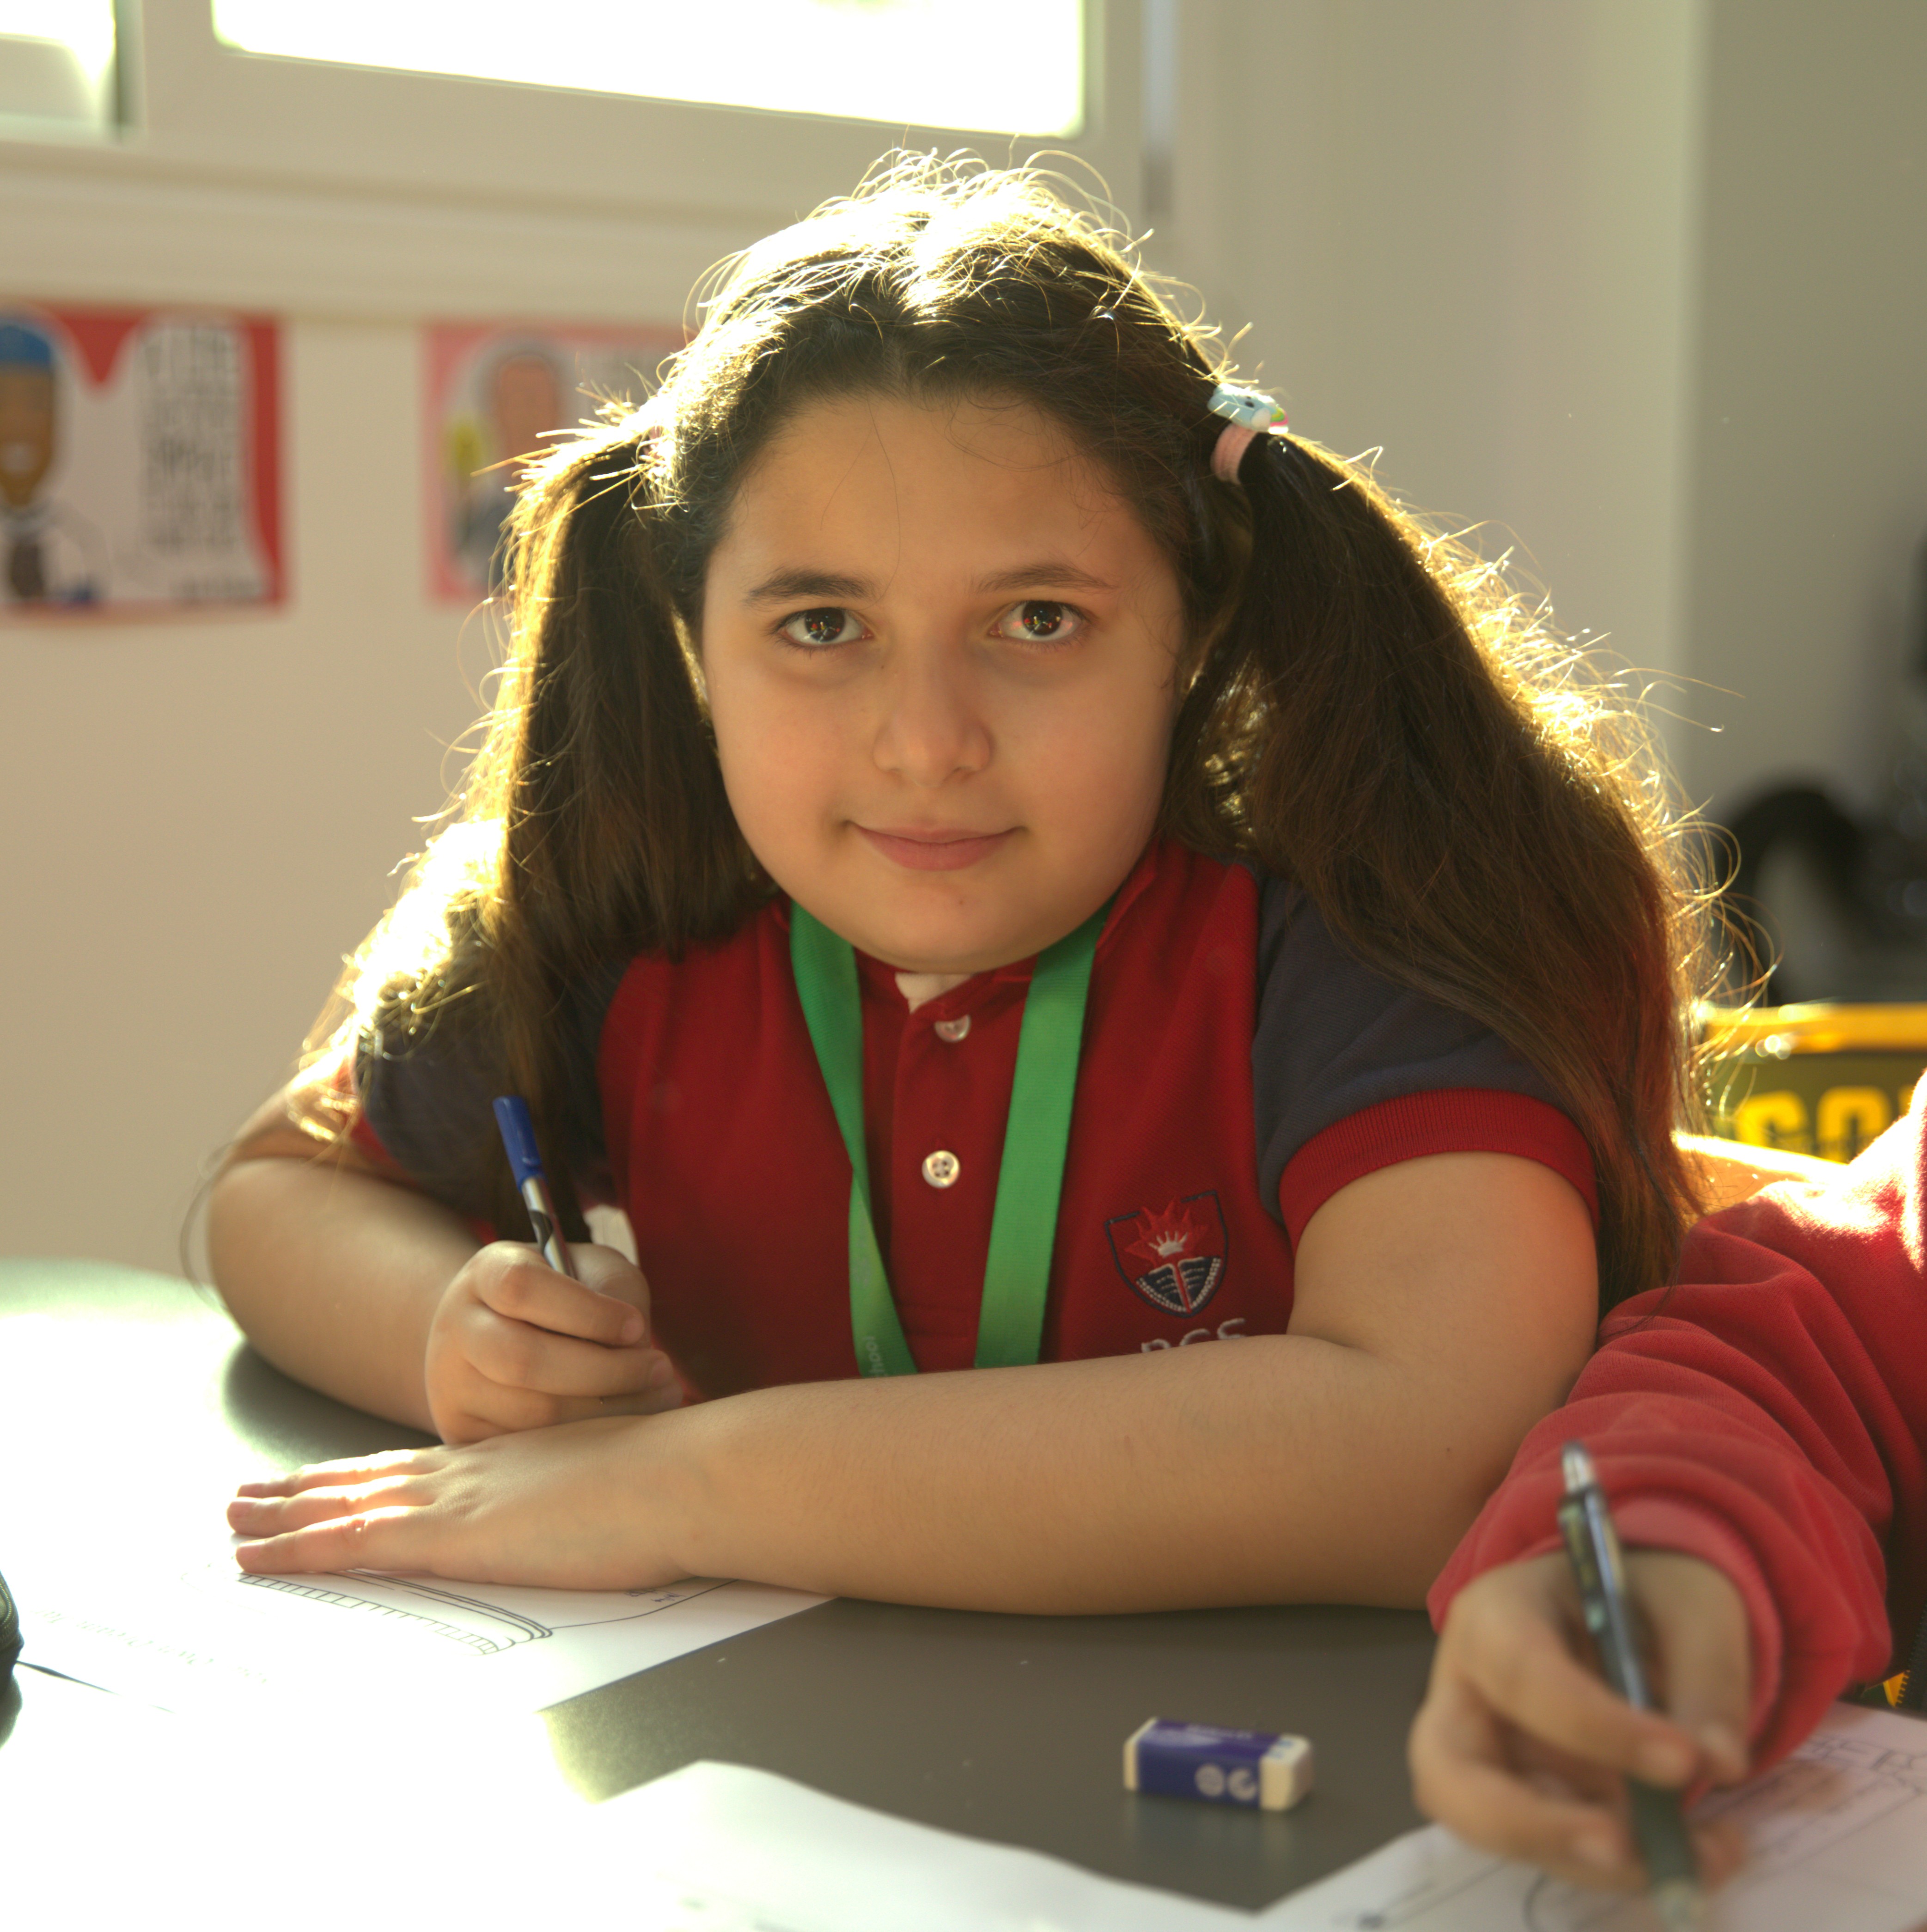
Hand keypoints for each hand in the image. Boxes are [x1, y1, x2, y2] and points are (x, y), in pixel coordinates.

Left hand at [229, 1415, 685, 1590]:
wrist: (683, 1474)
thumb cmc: (669, 1486)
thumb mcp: (616, 1485)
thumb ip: (584, 1497)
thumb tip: (597, 1514)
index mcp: (510, 1463)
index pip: (418, 1468)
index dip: (363, 1471)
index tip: (323, 1475)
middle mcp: (472, 1473)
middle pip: (368, 1479)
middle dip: (304, 1488)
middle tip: (246, 1495)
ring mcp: (457, 1501)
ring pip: (346, 1506)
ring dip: (282, 1516)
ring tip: (233, 1522)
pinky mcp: (452, 1537)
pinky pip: (353, 1542)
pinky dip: (298, 1548)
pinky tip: (259, 1557)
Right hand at [424, 1241, 681, 1443]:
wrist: (500, 1328)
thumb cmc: (563, 1294)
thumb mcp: (590, 1269)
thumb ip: (613, 1293)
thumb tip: (634, 1350)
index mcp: (486, 1274)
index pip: (524, 1289)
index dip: (587, 1312)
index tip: (639, 1326)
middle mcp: (457, 1328)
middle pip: (523, 1360)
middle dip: (606, 1372)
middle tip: (662, 1371)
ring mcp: (452, 1385)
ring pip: (530, 1415)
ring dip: (606, 1412)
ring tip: (659, 1397)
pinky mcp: (463, 1432)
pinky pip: (528, 1448)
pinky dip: (585, 1441)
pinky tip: (625, 1423)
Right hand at [1408, 1550, 1753, 1890]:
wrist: (1643, 1616)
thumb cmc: (1648, 1594)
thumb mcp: (1692, 1608)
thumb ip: (1708, 1676)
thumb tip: (1721, 1763)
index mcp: (1494, 1615)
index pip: (1518, 1672)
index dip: (1593, 1725)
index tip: (1684, 1761)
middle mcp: (1469, 1694)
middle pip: (1450, 1774)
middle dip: (1532, 1824)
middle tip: (1621, 1850)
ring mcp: (1493, 1760)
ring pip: (1505, 1833)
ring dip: (1601, 1864)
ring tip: (1706, 1856)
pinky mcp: (1530, 1806)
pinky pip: (1559, 1853)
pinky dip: (1627, 1869)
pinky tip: (1700, 1854)